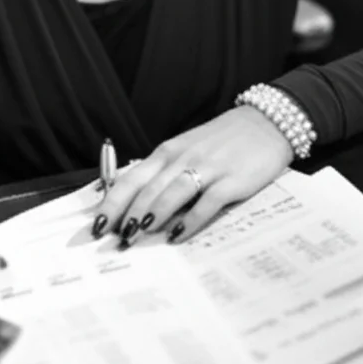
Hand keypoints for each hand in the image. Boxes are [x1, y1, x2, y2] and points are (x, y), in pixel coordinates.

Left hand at [93, 107, 294, 246]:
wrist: (266, 123)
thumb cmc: (223, 142)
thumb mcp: (188, 150)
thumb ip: (165, 174)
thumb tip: (136, 206)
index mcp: (168, 152)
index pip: (130, 179)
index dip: (111, 202)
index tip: (96, 225)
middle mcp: (183, 158)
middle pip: (147, 188)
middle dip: (127, 216)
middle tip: (114, 240)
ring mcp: (208, 168)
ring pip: (172, 192)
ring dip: (152, 215)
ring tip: (137, 237)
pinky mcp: (232, 181)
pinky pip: (206, 203)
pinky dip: (190, 220)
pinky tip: (177, 235)